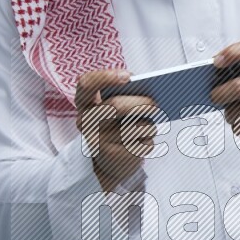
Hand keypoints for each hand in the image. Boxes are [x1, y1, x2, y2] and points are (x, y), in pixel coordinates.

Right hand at [75, 69, 158, 192]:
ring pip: (135, 126)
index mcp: (84, 103)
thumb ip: (123, 93)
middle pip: (116, 105)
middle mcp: (86, 121)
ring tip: (148, 127)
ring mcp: (98, 140)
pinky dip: (148, 140)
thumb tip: (150, 91)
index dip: (106, 77)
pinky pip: (142, 142)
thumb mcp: (111, 108)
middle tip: (156, 104)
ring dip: (149, 125)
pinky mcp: (114, 156)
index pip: (86, 84)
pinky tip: (141, 142)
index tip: (129, 77)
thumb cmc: (114, 126)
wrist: (106, 163)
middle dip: (141, 102)